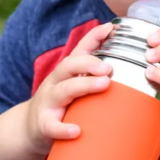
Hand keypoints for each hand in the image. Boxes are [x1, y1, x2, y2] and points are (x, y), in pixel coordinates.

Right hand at [25, 23, 113, 154]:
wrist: (28, 130)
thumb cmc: (61, 106)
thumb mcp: (75, 87)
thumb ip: (95, 79)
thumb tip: (131, 72)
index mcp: (67, 73)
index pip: (79, 51)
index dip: (93, 37)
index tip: (110, 27)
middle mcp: (56, 83)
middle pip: (69, 66)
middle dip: (89, 63)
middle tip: (110, 67)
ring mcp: (48, 103)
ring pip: (63, 91)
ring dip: (83, 86)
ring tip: (104, 85)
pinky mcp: (43, 125)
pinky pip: (52, 126)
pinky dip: (64, 128)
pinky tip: (77, 131)